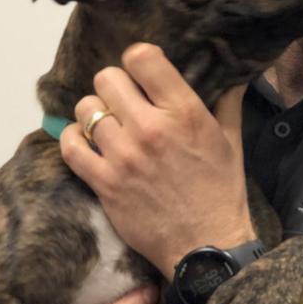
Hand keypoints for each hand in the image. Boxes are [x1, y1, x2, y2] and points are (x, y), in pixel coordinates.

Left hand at [61, 43, 255, 277]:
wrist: (206, 246)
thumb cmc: (221, 190)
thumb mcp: (231, 140)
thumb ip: (227, 100)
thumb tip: (232, 71)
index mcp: (184, 112)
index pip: (142, 57)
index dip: (139, 60)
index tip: (143, 73)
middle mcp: (150, 128)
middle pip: (107, 78)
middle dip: (116, 85)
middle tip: (125, 101)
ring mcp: (123, 156)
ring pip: (86, 109)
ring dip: (95, 112)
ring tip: (107, 124)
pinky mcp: (104, 182)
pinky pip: (70, 146)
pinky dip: (74, 139)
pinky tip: (88, 143)